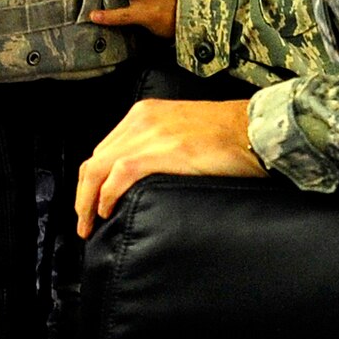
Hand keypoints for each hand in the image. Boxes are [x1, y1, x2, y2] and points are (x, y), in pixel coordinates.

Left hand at [75, 98, 263, 237]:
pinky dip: (106, 198)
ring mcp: (149, 135)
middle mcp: (141, 120)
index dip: (92, 179)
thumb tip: (146, 175)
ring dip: (88, 201)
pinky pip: (117, 177)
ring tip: (90, 225)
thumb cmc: (230, 134)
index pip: (104, 148)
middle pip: (95, 160)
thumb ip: (160, 144)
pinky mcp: (160, 153)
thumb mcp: (183, 130)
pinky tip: (107, 212)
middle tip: (85, 220)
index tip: (91, 200)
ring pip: (98, 169)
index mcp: (145, 113)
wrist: (254, 129)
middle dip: (84, 193)